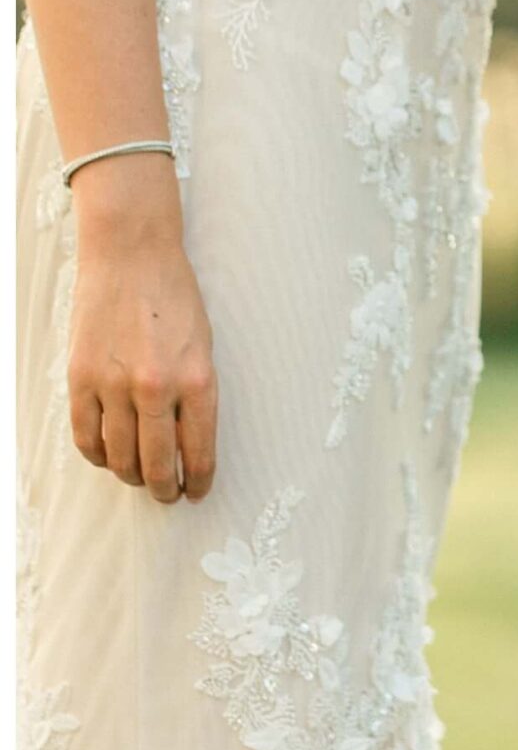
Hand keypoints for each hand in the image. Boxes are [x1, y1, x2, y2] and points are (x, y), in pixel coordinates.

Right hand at [66, 160, 216, 503]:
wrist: (132, 254)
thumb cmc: (174, 297)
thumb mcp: (203, 345)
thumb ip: (196, 395)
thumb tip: (188, 444)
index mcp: (197, 379)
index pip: (200, 451)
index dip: (199, 480)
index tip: (197, 491)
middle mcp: (157, 388)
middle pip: (158, 464)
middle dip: (165, 488)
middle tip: (168, 494)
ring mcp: (115, 385)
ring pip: (119, 457)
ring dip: (130, 476)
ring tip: (138, 477)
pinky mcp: (81, 379)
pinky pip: (86, 437)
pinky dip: (98, 456)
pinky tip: (108, 457)